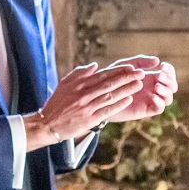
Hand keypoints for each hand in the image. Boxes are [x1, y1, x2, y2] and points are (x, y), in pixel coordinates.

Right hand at [27, 62, 143, 148]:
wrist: (47, 123)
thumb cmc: (57, 103)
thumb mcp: (65, 84)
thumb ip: (79, 73)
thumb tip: (95, 66)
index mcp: (79, 84)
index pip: (102, 75)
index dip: (118, 71)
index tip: (131, 67)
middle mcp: (84, 94)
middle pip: (109, 84)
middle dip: (126, 78)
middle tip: (140, 73)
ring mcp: (87, 107)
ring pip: (110, 96)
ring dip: (126, 90)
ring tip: (138, 85)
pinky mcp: (89, 119)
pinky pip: (107, 110)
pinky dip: (118, 104)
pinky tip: (128, 100)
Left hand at [101, 57, 177, 122]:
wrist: (101, 95)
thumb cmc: (113, 78)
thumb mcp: (126, 66)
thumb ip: (140, 62)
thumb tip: (157, 60)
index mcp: (151, 77)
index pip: (168, 74)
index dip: (169, 70)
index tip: (162, 66)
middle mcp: (153, 89)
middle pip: (172, 86)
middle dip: (169, 80)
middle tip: (159, 76)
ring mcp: (150, 100)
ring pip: (168, 98)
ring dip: (166, 91)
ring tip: (156, 87)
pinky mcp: (145, 110)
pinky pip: (159, 108)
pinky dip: (160, 102)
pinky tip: (153, 96)